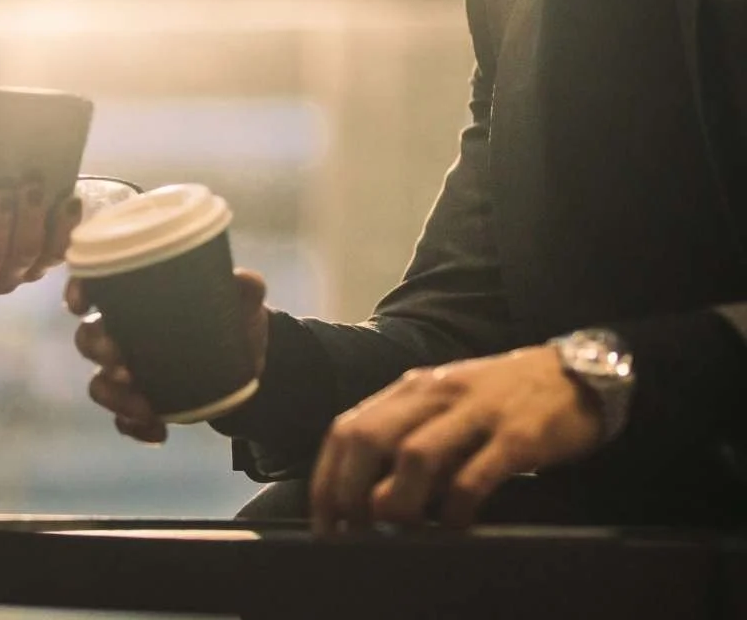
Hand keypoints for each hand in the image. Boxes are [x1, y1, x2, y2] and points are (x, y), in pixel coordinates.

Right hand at [67, 269, 268, 443]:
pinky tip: (159, 432)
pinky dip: (136, 427)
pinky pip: (123, 421)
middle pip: (88, 339)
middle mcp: (120, 335)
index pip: (93, 289)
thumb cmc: (231, 321)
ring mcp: (126, 374)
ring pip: (99, 385)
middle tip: (119, 358)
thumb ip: (245, 290)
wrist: (247, 366)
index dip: (78, 292)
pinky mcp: (139, 405)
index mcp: (135, 302)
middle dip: (97, 349)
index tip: (80, 304)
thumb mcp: (241, 304)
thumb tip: (244, 280)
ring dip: (114, 397)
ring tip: (144, 406)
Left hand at [308, 345, 601, 533]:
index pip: (349, 428)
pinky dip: (456, 507)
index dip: (329, 477)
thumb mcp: (444, 405)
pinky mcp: (518, 436)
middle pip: (369, 438)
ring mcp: (477, 412)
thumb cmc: (500, 399)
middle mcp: (436, 393)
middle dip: (351, 491)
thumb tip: (368, 494)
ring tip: (398, 530)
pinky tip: (454, 526)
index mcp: (411, 388)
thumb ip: (407, 437)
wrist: (578, 374)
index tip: (326, 519)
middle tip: (355, 530)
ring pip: (415, 456)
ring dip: (398, 501)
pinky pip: (475, 476)